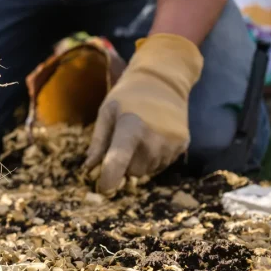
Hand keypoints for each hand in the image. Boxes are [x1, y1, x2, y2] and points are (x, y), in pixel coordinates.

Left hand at [83, 34, 203, 194]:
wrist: (164, 81)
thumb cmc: (128, 96)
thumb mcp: (107, 112)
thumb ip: (98, 142)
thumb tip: (88, 169)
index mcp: (131, 127)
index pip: (118, 161)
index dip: (108, 180)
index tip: (102, 188)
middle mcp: (154, 139)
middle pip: (132, 172)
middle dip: (124, 164)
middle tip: (123, 143)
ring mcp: (171, 144)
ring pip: (147, 171)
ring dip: (139, 161)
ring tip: (140, 136)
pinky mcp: (182, 146)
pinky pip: (161, 165)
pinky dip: (153, 158)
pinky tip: (153, 138)